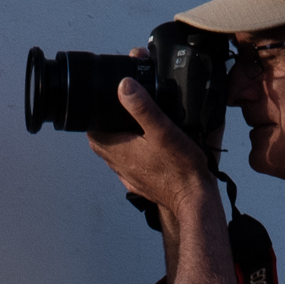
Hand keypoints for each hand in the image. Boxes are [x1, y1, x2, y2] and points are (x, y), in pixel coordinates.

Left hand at [86, 74, 216, 215]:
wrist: (193, 198)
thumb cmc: (180, 169)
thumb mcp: (162, 129)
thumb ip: (142, 107)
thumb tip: (124, 86)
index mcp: (117, 150)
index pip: (91, 130)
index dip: (95, 114)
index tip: (104, 102)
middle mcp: (118, 164)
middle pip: (102, 139)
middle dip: (109, 123)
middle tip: (121, 110)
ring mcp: (128, 175)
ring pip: (116, 151)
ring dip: (122, 137)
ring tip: (136, 124)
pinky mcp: (140, 181)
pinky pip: (131, 163)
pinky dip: (136, 152)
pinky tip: (149, 146)